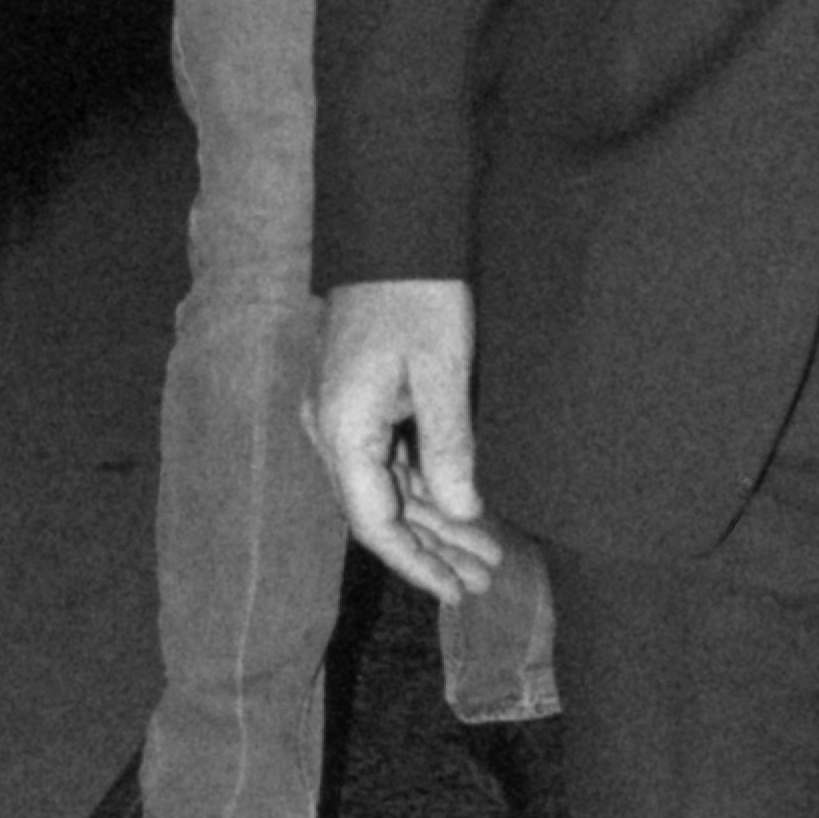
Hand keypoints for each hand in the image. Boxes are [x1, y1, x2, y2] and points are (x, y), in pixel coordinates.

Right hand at [307, 277, 501, 601]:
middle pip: (381, 510)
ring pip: (387, 486)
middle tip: (486, 578)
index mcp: (342, 428)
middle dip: (434, 548)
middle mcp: (331, 428)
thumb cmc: (418, 292)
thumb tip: (462, 513)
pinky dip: (427, 483)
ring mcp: (342, 412)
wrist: (393, 226)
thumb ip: (448, 446)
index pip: (375, 522)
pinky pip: (389, 457)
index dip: (417, 563)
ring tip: (485, 551)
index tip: (457, 591)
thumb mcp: (443, 369)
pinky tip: (462, 504)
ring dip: (435, 519)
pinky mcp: (360, 396)